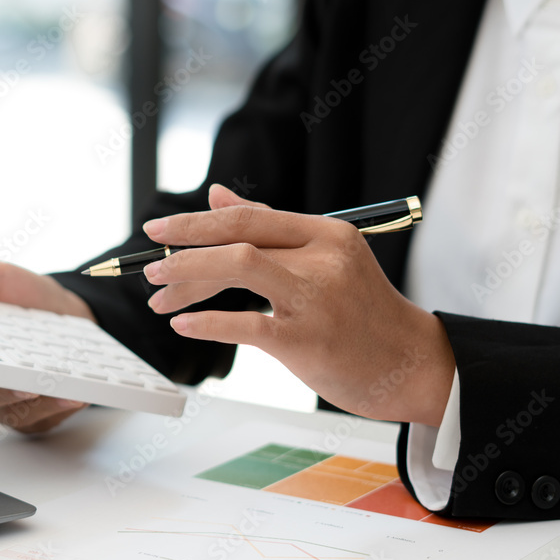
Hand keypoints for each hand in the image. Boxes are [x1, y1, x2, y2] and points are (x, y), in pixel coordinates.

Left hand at [142, 184, 454, 425]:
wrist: (410, 365)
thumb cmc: (361, 312)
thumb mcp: (324, 259)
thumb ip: (270, 228)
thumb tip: (216, 195)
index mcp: (325, 233)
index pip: (248, 216)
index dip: (195, 221)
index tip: (157, 229)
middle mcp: (322, 258)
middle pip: (237, 239)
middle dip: (183, 251)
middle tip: (149, 270)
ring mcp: (316, 298)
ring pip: (238, 267)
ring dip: (189, 279)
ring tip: (159, 296)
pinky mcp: (308, 340)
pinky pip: (245, 325)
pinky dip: (208, 323)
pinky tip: (184, 325)